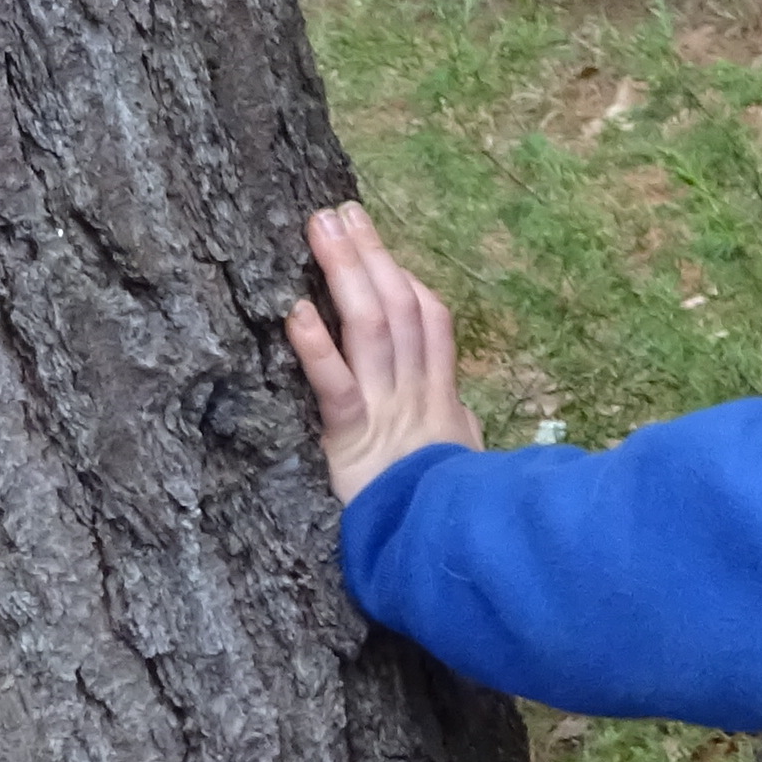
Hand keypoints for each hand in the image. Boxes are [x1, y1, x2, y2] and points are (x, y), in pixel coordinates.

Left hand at [286, 202, 480, 504]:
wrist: (448, 550)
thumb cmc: (455, 513)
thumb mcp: (465, 462)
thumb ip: (456, 428)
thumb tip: (460, 413)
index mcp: (441, 397)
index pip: (431, 321)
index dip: (407, 280)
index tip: (381, 252)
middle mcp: (416, 393)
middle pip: (398, 306)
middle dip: (370, 254)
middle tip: (340, 211)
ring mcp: (387, 412)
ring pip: (371, 327)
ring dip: (345, 272)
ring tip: (320, 228)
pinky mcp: (355, 441)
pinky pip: (336, 387)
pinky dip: (317, 346)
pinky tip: (297, 310)